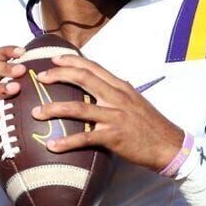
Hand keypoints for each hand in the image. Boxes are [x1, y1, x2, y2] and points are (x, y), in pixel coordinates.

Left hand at [32, 54, 182, 172]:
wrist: (169, 145)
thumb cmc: (150, 125)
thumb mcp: (134, 101)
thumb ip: (115, 93)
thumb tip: (95, 89)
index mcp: (121, 86)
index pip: (93, 67)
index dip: (71, 61)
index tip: (53, 59)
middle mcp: (117, 97)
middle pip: (83, 78)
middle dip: (58, 75)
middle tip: (40, 79)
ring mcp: (115, 116)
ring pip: (78, 108)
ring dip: (54, 109)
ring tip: (36, 112)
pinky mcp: (114, 137)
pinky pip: (85, 138)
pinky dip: (66, 142)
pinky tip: (52, 146)